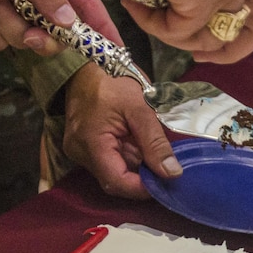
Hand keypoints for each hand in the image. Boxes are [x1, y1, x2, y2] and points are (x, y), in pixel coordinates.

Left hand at [0, 0, 121, 52]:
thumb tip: (70, 23)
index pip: (85, 1)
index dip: (100, 25)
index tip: (113, 47)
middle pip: (59, 32)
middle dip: (43, 35)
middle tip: (34, 35)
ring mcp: (18, 13)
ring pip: (28, 40)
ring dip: (7, 24)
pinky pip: (2, 43)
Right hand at [62, 64, 182, 199]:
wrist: (86, 63)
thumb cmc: (113, 81)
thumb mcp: (140, 109)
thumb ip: (156, 143)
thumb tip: (173, 173)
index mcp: (91, 144)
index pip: (117, 182)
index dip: (142, 188)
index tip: (166, 182)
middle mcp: (80, 153)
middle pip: (114, 180)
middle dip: (141, 177)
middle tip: (165, 169)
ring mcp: (79, 151)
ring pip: (113, 171)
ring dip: (135, 166)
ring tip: (153, 152)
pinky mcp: (83, 147)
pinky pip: (108, 161)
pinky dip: (126, 157)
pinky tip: (138, 145)